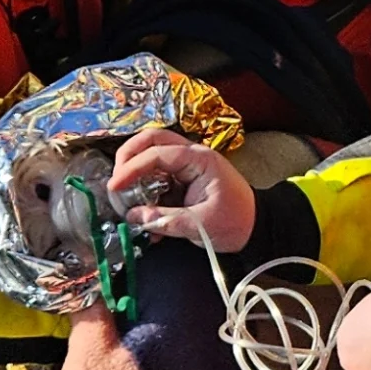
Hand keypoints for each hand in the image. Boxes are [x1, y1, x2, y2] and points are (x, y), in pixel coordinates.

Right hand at [115, 127, 253, 247]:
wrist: (256, 228)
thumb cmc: (236, 222)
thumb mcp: (200, 225)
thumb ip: (166, 220)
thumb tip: (135, 216)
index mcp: (199, 160)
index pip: (157, 154)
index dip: (131, 168)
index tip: (115, 186)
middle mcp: (191, 156)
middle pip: (151, 141)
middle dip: (128, 158)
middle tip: (115, 181)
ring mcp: (186, 167)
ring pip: (151, 157)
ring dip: (135, 174)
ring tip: (126, 199)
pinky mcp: (183, 180)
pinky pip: (157, 178)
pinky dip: (145, 192)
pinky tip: (143, 216)